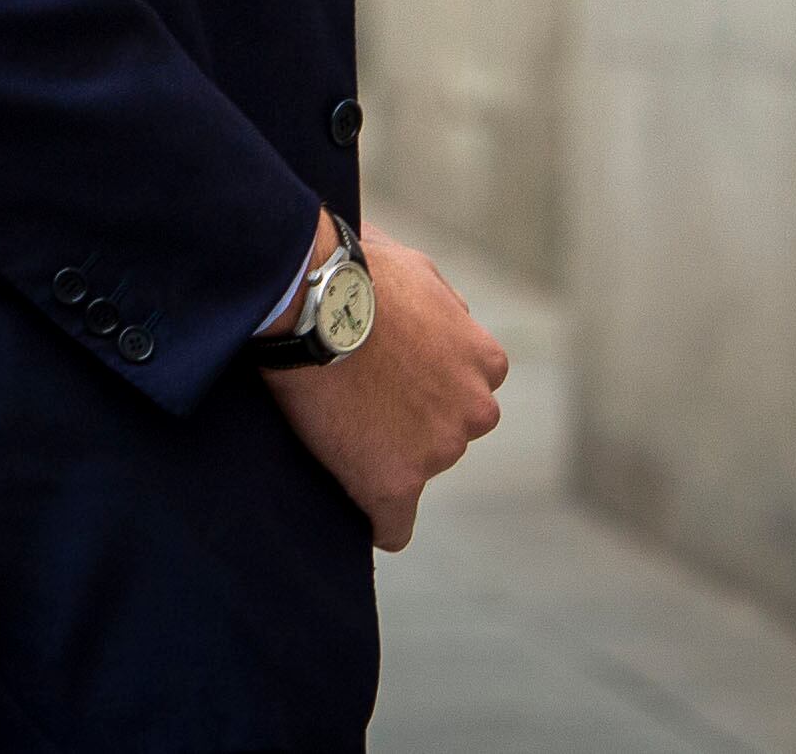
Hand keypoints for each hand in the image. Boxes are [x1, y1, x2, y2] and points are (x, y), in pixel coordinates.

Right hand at [263, 214, 507, 552]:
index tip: (394, 381)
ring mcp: (438, 449)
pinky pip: (393, 525)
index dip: (428, 385)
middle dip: (415, 422)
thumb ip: (442, 304)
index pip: (468, 389)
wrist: (312, 299)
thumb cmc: (356, 272)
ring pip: (418, 468)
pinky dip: (378, 520)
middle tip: (361, 400)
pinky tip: (359, 514)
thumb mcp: (417, 270)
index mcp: (484, 359)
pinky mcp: (395, 483)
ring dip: (387, 457)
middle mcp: (474, 409)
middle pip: (448, 431)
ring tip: (336, 426)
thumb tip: (444, 309)